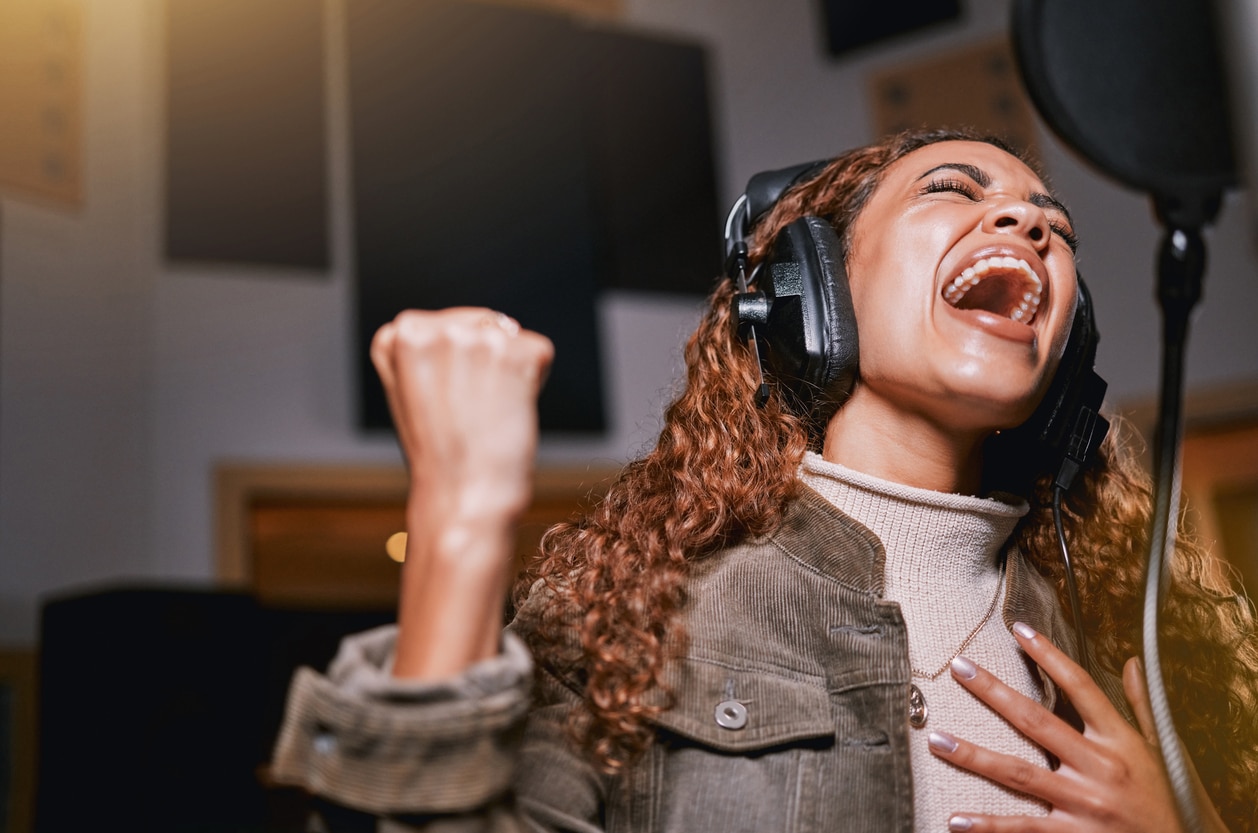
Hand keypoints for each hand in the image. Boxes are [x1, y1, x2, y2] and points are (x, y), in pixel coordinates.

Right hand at [371, 308, 552, 679]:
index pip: (441, 325)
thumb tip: (490, 321)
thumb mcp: (411, 393)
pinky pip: (538, 350)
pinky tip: (511, 411)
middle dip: (485, 360)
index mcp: (397, 335)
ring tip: (489, 412)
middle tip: (471, 411)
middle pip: (480, 322)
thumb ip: (430, 352)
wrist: (464, 499)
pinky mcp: (514, 352)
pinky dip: (535, 379)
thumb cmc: (439, 456)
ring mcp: (474, 338)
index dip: (453, 365)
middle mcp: (432, 329)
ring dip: (510, 370)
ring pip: (510, 335)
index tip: (444, 401)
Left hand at [927, 622, 1227, 831]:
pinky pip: (1023, 829)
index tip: (1019, 630)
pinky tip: (957, 818)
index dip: (1050, 655)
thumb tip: (1131, 662)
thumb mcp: (1159, 750)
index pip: (1081, 687)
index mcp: (1119, 742)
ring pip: (1019, 774)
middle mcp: (1100, 769)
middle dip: (994, 693)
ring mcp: (1084, 804)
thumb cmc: (1167, 802)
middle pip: (1037, 722)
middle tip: (960, 668)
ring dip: (974, 756)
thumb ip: (1140, 706)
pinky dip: (989, 825)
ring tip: (937, 740)